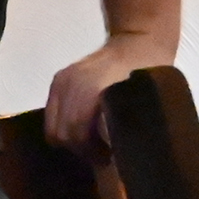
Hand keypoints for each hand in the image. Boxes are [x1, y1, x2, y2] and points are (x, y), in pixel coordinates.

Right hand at [42, 32, 172, 152]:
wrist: (137, 40)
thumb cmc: (147, 71)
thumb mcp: (142, 99)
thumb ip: (125, 124)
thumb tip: (117, 154)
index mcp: (91, 89)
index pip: (77, 133)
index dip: (90, 152)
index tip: (107, 158)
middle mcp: (71, 85)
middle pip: (62, 132)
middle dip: (79, 148)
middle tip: (101, 156)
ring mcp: (62, 81)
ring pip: (53, 126)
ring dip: (69, 139)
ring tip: (90, 143)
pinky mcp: (58, 80)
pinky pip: (51, 113)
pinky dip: (62, 126)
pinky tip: (82, 128)